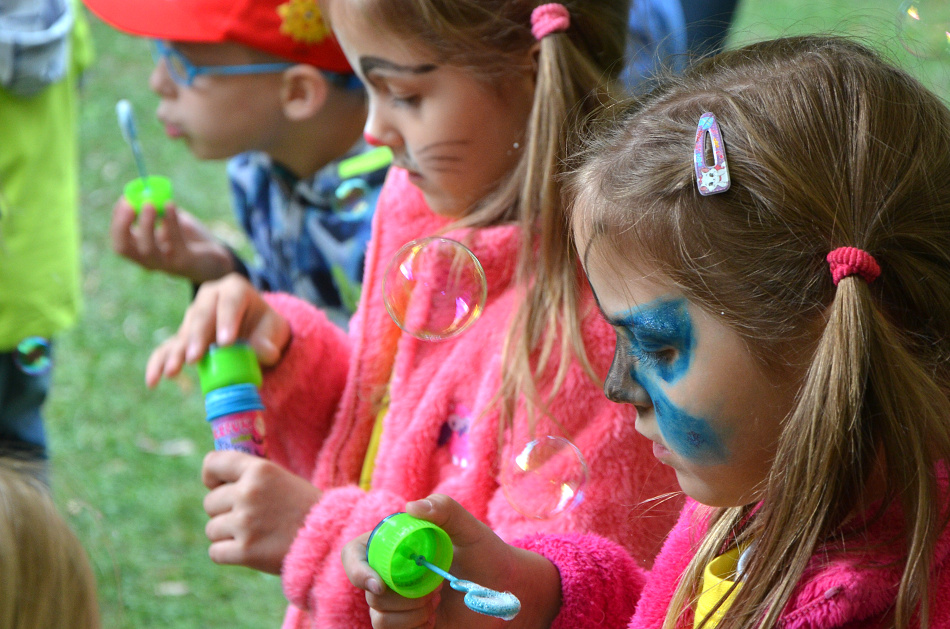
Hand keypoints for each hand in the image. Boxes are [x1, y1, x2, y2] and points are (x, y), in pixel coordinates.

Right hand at [110, 196, 234, 283]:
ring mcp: (166, 264)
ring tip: (150, 203)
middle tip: (130, 204)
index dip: (117, 221)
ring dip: (146, 224)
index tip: (124, 200)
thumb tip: (148, 190)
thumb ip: (158, 211)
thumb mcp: (170, 223)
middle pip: (124, 248)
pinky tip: (171, 205)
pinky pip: (175, 241)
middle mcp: (149, 261)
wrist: (216, 259)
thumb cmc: (189, 239)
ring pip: (147, 249)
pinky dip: (171, 222)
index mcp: (141, 251)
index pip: (119, 240)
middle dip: (122, 226)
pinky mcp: (184, 261)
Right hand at [145, 273, 290, 386]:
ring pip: (184, 331)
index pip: (230, 302)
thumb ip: (269, 341)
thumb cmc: (266, 328)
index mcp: (234, 289)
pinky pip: (167, 347)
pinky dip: (159, 363)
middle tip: (195, 358)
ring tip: (173, 371)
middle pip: (202, 315)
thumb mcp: (274, 330)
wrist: (256, 331)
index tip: (226, 343)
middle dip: (197, 337)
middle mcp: (210, 297)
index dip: (227, 321)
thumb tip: (264, 352)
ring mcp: (194, 316)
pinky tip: (153, 381)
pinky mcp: (183, 336)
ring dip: (178, 352)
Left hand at [201, 450, 321, 573]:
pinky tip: (249, 550)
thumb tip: (217, 479)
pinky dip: (228, 554)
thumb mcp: (281, 478)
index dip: (211, 476)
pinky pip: (215, 552)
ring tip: (254, 534)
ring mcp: (245, 523)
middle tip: (250, 517)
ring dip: (227, 534)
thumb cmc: (304, 508)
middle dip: (224, 511)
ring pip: (212, 529)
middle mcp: (249, 493)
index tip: (216, 485)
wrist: (330, 538)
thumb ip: (251, 477)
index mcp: (259, 470)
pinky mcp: (245, 551)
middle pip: (210, 503)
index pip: (213, 463)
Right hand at [341, 494, 561, 628]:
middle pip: (366, 587)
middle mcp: (392, 571)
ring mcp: (399, 599)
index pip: (357, 552)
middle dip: (395, 594)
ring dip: (407, 612)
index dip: (357, 569)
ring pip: (378, 614)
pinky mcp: (406, 624)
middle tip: (431, 591)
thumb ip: (445, 510)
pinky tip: (434, 617)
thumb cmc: (489, 555)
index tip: (379, 584)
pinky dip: (411, 626)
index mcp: (398, 543)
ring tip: (436, 602)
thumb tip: (410, 507)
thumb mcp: (471, 528)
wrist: (507, 592)